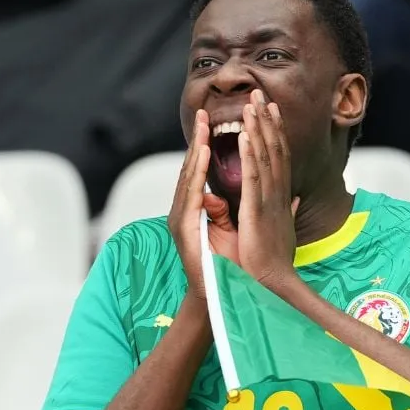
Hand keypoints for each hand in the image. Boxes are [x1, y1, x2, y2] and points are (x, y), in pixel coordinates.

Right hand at [167, 111, 236, 299]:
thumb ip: (225, 212)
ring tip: (203, 129)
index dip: (207, 148)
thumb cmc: (227, 265)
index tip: (215, 124)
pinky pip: (189, 194)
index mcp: (197, 209)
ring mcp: (180, 218)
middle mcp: (185, 210)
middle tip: (204, 114)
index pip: (202, 173)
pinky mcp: (182, 227)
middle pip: (190, 169)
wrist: (220, 294)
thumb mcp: (229, 231)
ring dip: (195, 152)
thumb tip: (222, 197)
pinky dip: (195, 174)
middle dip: (198, 141)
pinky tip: (200, 158)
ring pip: (187, 178)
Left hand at [237, 89, 299, 292]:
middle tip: (260, 94)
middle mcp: (277, 193)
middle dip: (267, 121)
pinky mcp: (257, 210)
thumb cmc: (274, 259)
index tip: (270, 110)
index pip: (279, 157)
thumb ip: (286, 209)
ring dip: (258, 129)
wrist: (271, 281)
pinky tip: (245, 135)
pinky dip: (250, 155)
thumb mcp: (281, 228)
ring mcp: (268, 200)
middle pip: (275, 149)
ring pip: (265, 157)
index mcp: (280, 196)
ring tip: (251, 105)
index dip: (275, 132)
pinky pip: (253, 177)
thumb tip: (294, 197)